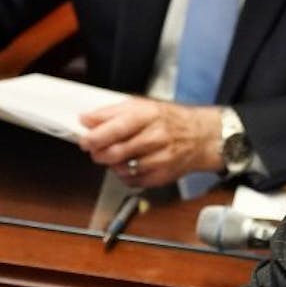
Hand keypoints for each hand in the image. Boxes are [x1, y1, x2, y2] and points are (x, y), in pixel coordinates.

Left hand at [78, 98, 220, 186]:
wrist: (201, 136)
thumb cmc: (168, 119)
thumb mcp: (140, 105)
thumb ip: (110, 112)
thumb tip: (86, 119)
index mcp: (148, 116)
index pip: (116, 129)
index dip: (96, 137)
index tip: (84, 140)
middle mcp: (156, 137)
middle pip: (117, 152)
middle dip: (99, 154)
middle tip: (95, 150)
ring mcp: (160, 159)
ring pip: (122, 168)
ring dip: (111, 164)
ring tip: (115, 155)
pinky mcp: (161, 176)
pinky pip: (133, 181)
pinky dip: (124, 174)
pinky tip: (129, 164)